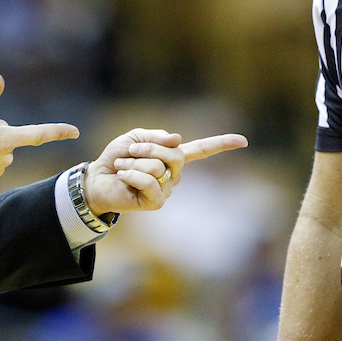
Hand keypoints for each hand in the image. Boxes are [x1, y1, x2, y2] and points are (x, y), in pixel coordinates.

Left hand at [81, 128, 247, 215]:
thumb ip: (156, 137)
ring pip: (159, 167)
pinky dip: (132, 175)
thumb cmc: (117, 158)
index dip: (222, 144)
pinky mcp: (155, 203)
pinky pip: (150, 183)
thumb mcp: (134, 138)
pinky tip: (123, 177)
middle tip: (130, 151)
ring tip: (123, 167)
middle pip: (176, 155)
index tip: (244, 141)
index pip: (202, 150)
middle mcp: (174, 174)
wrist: (97, 177)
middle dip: (149, 148)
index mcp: (172, 156)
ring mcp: (166, 189)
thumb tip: (178, 140)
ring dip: (134, 162)